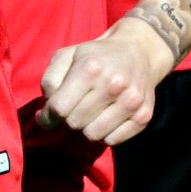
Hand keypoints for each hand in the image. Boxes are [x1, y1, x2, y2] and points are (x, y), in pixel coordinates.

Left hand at [37, 15, 172, 144]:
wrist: (140, 50)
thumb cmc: (97, 55)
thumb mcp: (68, 55)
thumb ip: (49, 80)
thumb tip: (46, 112)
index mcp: (91, 68)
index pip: (59, 108)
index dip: (47, 117)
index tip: (46, 116)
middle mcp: (114, 84)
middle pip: (74, 123)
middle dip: (69, 118)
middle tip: (75, 106)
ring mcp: (131, 101)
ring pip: (92, 135)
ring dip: (87, 126)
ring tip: (92, 111)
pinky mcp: (144, 115)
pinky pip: (112, 140)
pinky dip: (105, 133)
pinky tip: (107, 116)